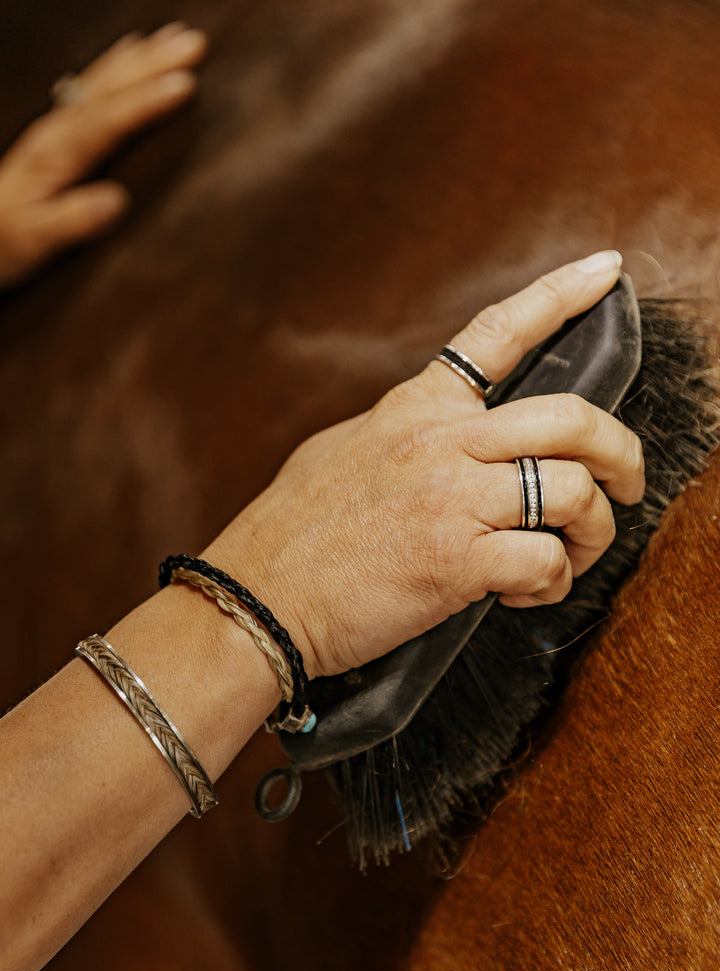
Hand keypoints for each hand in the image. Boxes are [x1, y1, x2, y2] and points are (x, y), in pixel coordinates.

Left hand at [0, 23, 206, 285]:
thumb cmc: (4, 244)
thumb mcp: (34, 242)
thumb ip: (72, 221)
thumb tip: (116, 201)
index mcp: (54, 155)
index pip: (107, 121)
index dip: (147, 102)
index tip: (185, 84)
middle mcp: (56, 131)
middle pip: (109, 89)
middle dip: (153, 64)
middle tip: (195, 43)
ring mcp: (57, 128)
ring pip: (104, 81)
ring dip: (142, 58)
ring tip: (176, 36)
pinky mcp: (60, 133)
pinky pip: (95, 87)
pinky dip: (119, 65)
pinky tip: (133, 51)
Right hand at [205, 251, 644, 679]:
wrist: (257, 598)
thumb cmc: (293, 532)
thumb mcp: (342, 450)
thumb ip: (404, 433)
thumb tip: (448, 438)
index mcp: (415, 409)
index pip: (497, 334)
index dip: (560, 295)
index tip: (605, 271)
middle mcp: (441, 443)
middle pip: (571, 419)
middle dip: (621, 452)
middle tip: (626, 483)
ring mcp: (451, 500)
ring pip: (572, 492)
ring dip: (593, 531)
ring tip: (573, 555)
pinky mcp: (457, 562)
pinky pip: (545, 560)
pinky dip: (553, 582)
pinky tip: (526, 593)